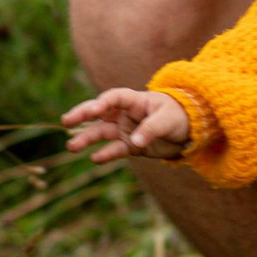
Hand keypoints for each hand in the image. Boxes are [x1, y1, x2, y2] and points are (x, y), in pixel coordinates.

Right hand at [61, 87, 192, 163]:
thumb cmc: (179, 116)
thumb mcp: (168, 120)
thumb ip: (151, 128)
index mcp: (134, 100)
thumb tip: (135, 141)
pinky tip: (95, 158)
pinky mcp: (130, 146)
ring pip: (102, 133)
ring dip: (87, 139)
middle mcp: (126, 114)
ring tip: (71, 147)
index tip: (93, 111)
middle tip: (66, 121)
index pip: (113, 98)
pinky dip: (106, 154)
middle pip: (100, 113)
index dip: (102, 103)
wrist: (190, 131)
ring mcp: (126, 130)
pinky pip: (115, 149)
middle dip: (82, 116)